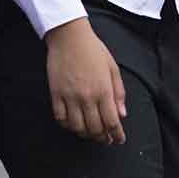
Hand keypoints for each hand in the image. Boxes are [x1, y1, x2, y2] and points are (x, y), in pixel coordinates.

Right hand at [44, 18, 126, 144]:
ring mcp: (70, 97)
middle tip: (106, 139)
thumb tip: (122, 114)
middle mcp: (87, 97)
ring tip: (90, 133)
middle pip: (95, 128)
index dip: (116, 134)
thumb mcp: (113, 68)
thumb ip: (119, 92)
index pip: (112, 121)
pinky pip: (60, 118)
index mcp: (104, 90)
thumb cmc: (93, 50)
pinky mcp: (56, 94)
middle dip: (102, 137)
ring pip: (77, 127)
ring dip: (85, 134)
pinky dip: (67, 125)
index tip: (119, 140)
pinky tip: (73, 124)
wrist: (69, 37)